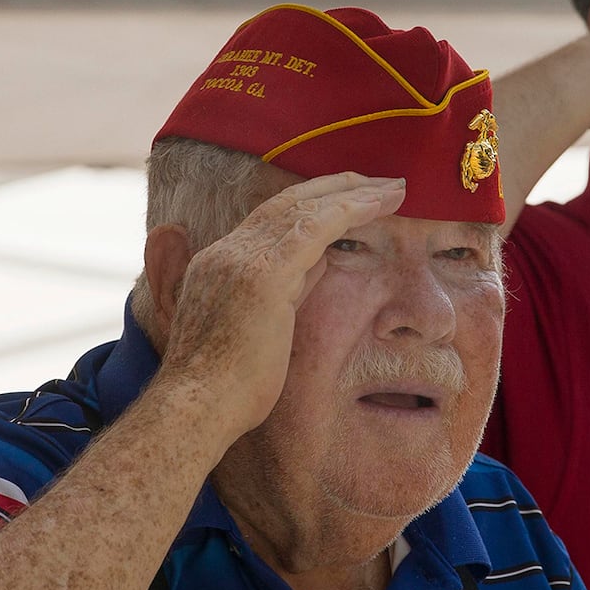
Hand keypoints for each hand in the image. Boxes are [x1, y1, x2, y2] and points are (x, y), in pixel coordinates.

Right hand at [156, 172, 406, 438]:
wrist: (197, 408)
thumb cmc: (228, 391)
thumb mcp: (263, 332)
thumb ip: (289, 291)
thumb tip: (323, 262)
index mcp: (220, 266)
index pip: (271, 222)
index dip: (312, 206)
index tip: (348, 201)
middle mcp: (227, 253)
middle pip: (286, 204)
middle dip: (334, 188)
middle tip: (376, 181)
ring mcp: (242, 260)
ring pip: (303, 207)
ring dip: (351, 192)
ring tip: (391, 187)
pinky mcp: (264, 274)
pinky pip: (316, 226)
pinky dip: (350, 209)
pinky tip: (380, 202)